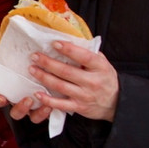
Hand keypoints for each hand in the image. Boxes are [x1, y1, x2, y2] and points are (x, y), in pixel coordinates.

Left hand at [0, 41, 118, 121]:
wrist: (116, 103)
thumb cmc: (105, 79)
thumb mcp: (103, 64)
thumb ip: (89, 53)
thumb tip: (71, 40)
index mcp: (99, 67)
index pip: (84, 57)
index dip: (69, 50)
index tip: (55, 43)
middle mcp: (92, 81)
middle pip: (67, 71)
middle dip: (48, 63)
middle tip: (34, 56)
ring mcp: (85, 95)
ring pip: (61, 86)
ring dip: (44, 77)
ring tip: (32, 69)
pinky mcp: (79, 107)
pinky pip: (61, 105)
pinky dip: (48, 100)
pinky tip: (37, 94)